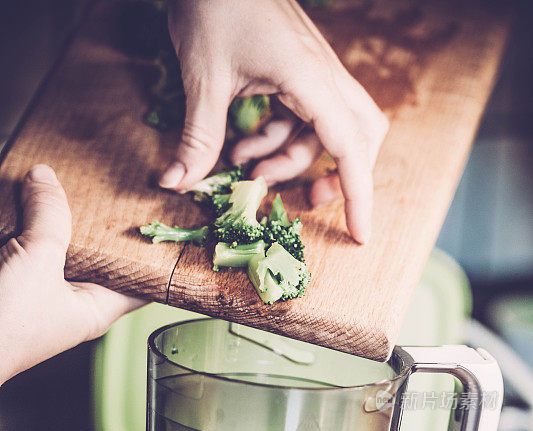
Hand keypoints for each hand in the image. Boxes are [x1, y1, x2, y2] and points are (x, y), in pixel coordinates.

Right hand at [0, 164, 142, 385]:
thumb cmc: (7, 326)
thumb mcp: (39, 260)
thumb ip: (48, 216)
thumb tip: (45, 177)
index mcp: (98, 307)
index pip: (142, 281)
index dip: (155, 253)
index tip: (165, 221)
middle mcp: (74, 300)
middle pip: (99, 255)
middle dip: (101, 223)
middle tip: (114, 186)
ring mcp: (42, 290)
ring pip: (60, 247)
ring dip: (59, 218)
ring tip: (69, 180)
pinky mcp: (13, 280)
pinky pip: (27, 247)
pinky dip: (26, 224)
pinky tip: (25, 197)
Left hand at [160, 0, 387, 242]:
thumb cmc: (213, 5)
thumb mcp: (203, 78)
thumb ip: (198, 137)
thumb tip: (175, 184)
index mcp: (311, 79)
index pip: (350, 147)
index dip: (359, 195)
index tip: (360, 235)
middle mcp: (323, 75)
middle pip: (359, 137)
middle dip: (338, 177)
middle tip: (306, 203)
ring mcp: (313, 71)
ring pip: (328, 129)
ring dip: (294, 159)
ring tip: (250, 173)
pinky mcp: (297, 69)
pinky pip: (303, 115)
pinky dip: (280, 138)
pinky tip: (243, 147)